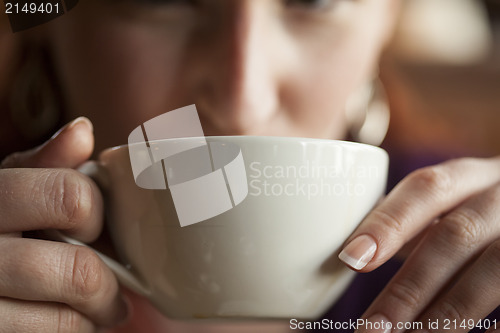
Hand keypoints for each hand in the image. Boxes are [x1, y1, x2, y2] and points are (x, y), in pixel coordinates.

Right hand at [0, 118, 128, 331]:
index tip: (93, 227)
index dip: (94, 214)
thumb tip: (83, 130)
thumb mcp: (6, 187)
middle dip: (104, 286)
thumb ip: (44, 164)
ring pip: (64, 319)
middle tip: (109, 293)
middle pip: (79, 271)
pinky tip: (66, 326)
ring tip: (93, 314)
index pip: (70, 198)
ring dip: (91, 320)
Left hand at [338, 157, 499, 332]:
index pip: (427, 188)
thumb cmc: (485, 213)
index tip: (352, 258)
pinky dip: (493, 326)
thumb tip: (353, 247)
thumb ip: (411, 220)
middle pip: (457, 236)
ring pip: (494, 268)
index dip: (389, 221)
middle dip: (410, 287)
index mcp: (473, 177)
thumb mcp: (455, 205)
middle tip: (370, 328)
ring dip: (447, 313)